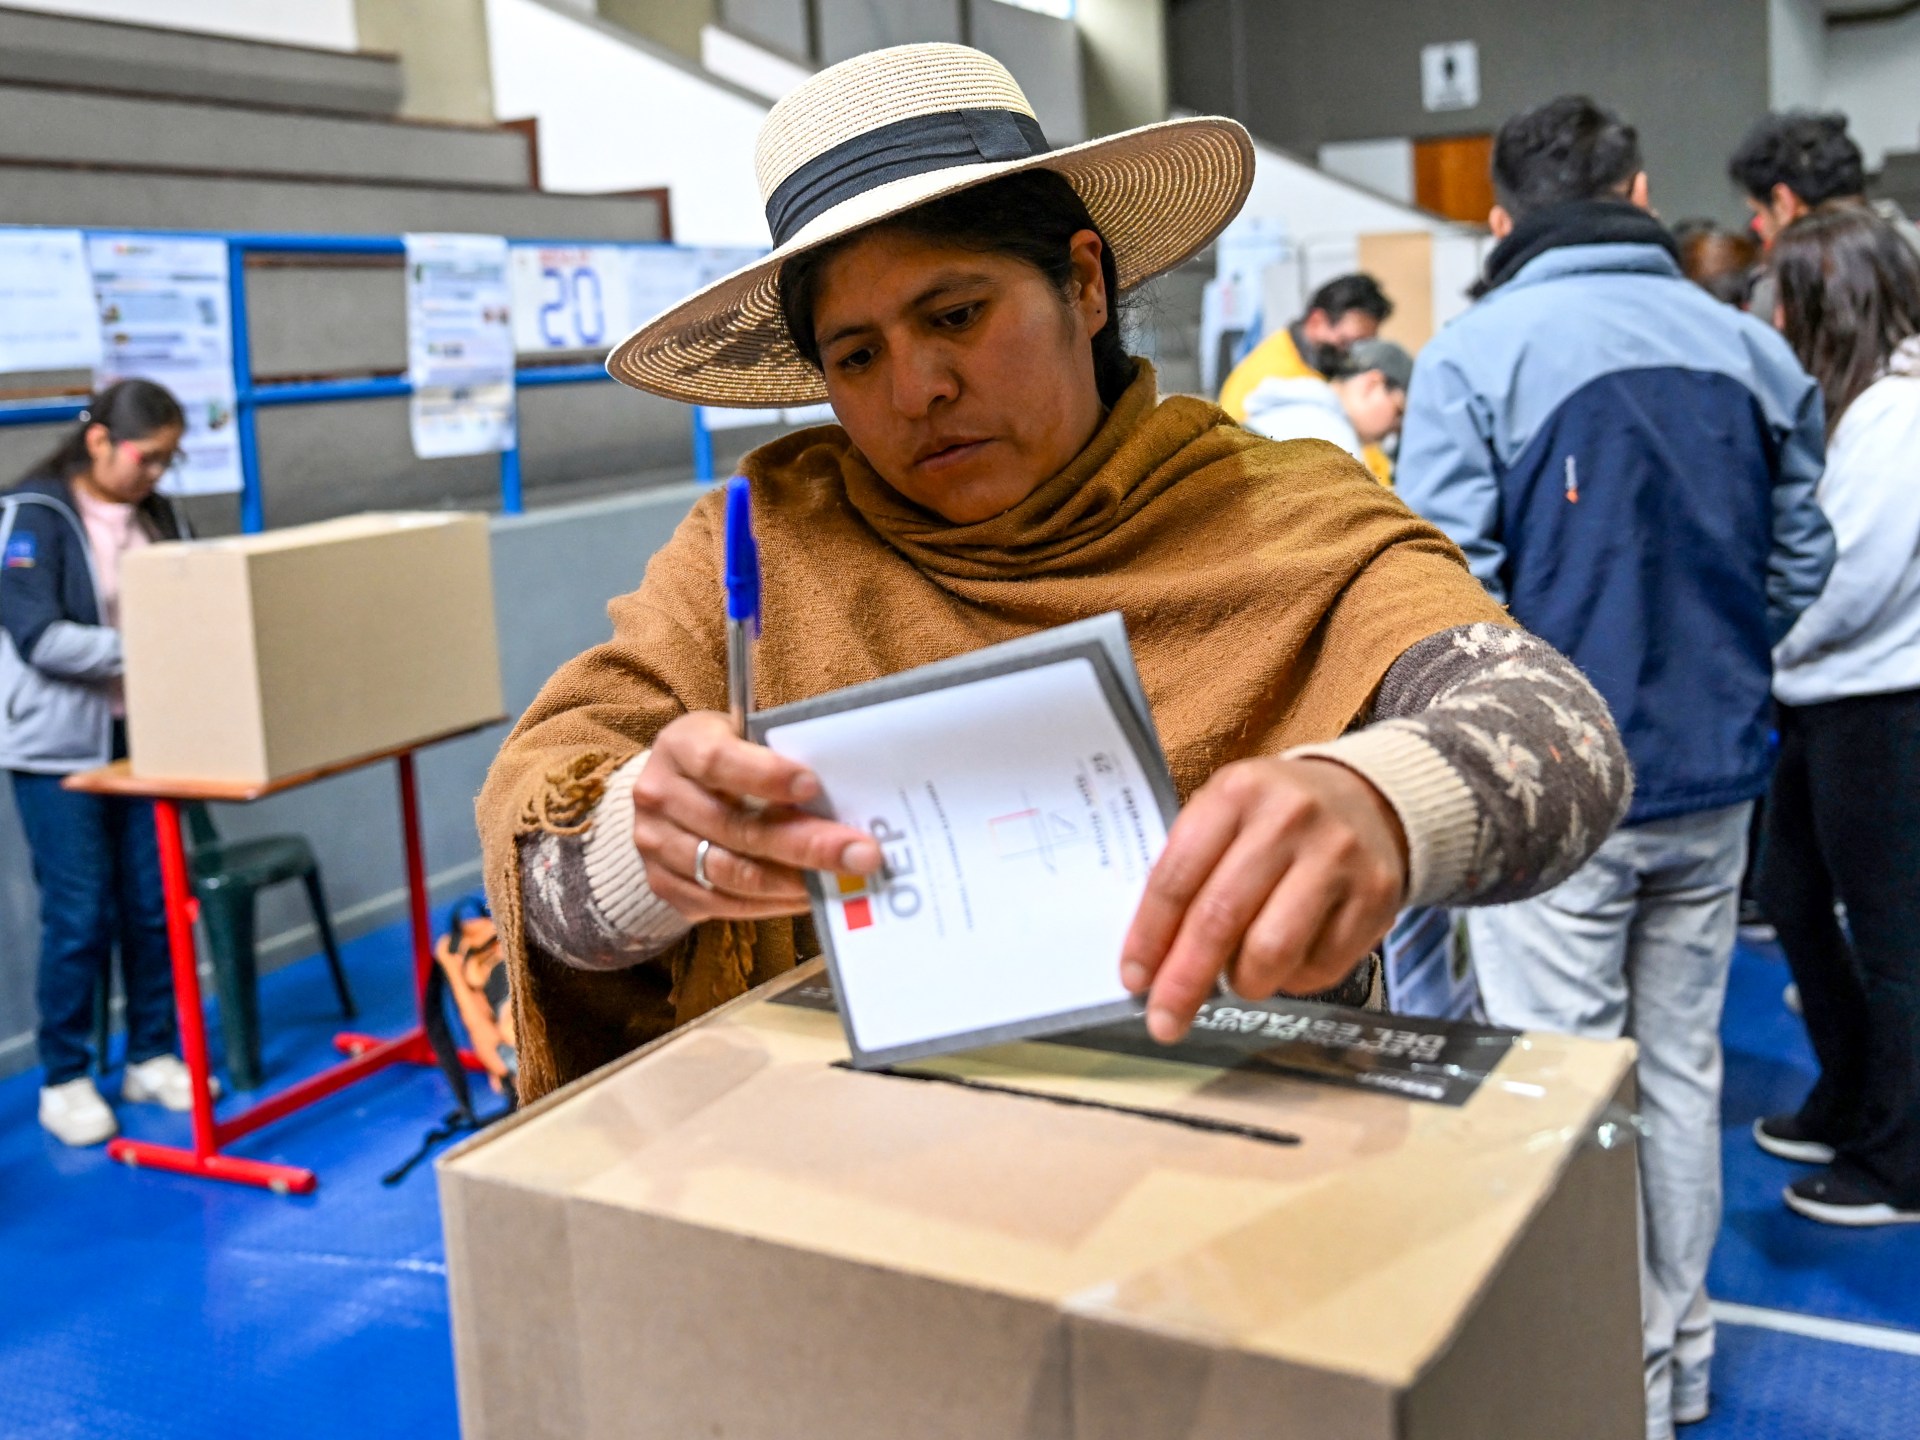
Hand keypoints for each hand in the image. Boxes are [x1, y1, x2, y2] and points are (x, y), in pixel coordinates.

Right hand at [633, 712, 881, 923]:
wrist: (665, 792)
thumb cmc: (722, 757)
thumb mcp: (740, 736)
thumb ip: (777, 754)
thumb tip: (843, 786)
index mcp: (679, 747)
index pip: (718, 762)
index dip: (765, 775)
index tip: (813, 786)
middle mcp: (658, 797)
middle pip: (736, 828)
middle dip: (806, 844)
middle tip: (861, 854)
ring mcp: (656, 846)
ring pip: (731, 874)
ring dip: (794, 882)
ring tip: (842, 881)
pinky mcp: (664, 885)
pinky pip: (724, 904)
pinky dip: (772, 904)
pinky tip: (809, 896)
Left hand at [1119, 757, 1407, 1042]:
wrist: (1367, 799)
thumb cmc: (1275, 819)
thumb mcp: (1225, 816)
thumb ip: (1189, 873)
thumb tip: (1151, 958)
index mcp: (1236, 794)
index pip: (1178, 877)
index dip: (1150, 936)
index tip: (1135, 979)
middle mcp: (1288, 819)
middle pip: (1220, 918)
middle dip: (1185, 981)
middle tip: (1166, 1021)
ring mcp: (1337, 857)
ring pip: (1272, 950)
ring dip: (1244, 981)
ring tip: (1239, 977)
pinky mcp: (1377, 896)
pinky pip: (1322, 966)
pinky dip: (1293, 980)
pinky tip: (1287, 963)